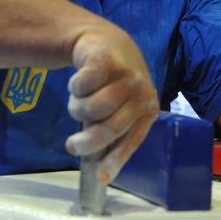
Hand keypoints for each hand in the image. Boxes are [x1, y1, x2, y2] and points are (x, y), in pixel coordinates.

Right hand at [65, 27, 158, 182]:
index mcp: (148, 108)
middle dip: (87, 142)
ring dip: (78, 109)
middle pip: (110, 127)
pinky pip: (82, 85)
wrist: (106, 41)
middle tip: (72, 146)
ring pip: (93, 108)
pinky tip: (78, 82)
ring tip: (78, 102)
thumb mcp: (121, 106)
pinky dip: (74, 87)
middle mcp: (141, 91)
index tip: (100, 178)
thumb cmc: (113, 82)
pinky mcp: (106, 60)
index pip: (133, 139)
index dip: (116, 160)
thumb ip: (113, 128)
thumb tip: (98, 168)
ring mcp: (125, 74)